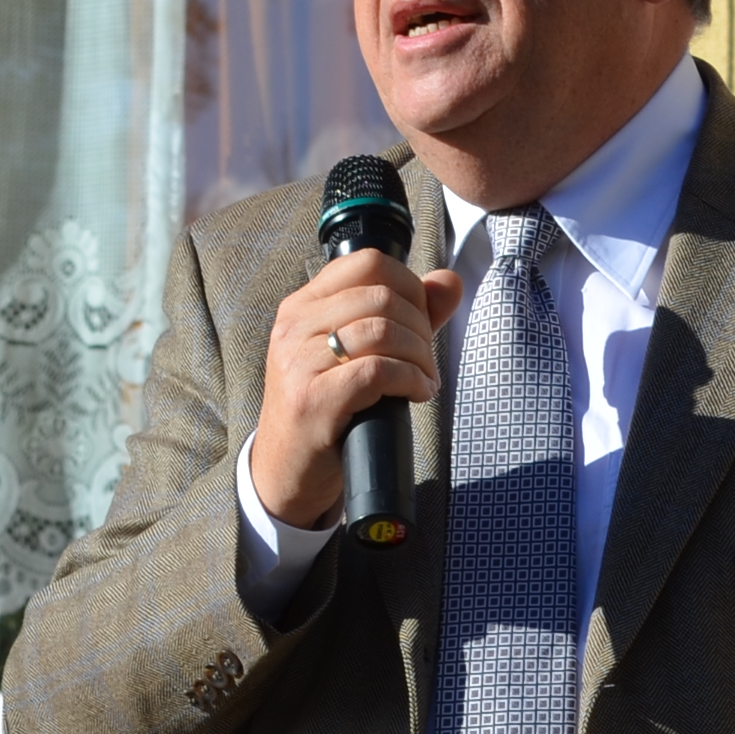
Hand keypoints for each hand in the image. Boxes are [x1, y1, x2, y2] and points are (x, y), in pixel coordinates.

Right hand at [251, 248, 465, 529]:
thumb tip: (449, 282)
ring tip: (423, 379)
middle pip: (382, 296)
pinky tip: (416, 393)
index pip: (367, 262)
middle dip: (421, 327)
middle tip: (424, 359)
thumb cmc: (327, 409)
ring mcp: (299, 363)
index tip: (421, 320)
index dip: (410, 285)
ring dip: (420, 357)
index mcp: (302, 305)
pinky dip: (410, 379)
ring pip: (382, 331)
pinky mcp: (313, 401)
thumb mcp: (357, 353)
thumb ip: (406, 315)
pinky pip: (377, 371)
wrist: (286, 471)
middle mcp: (294, 326)